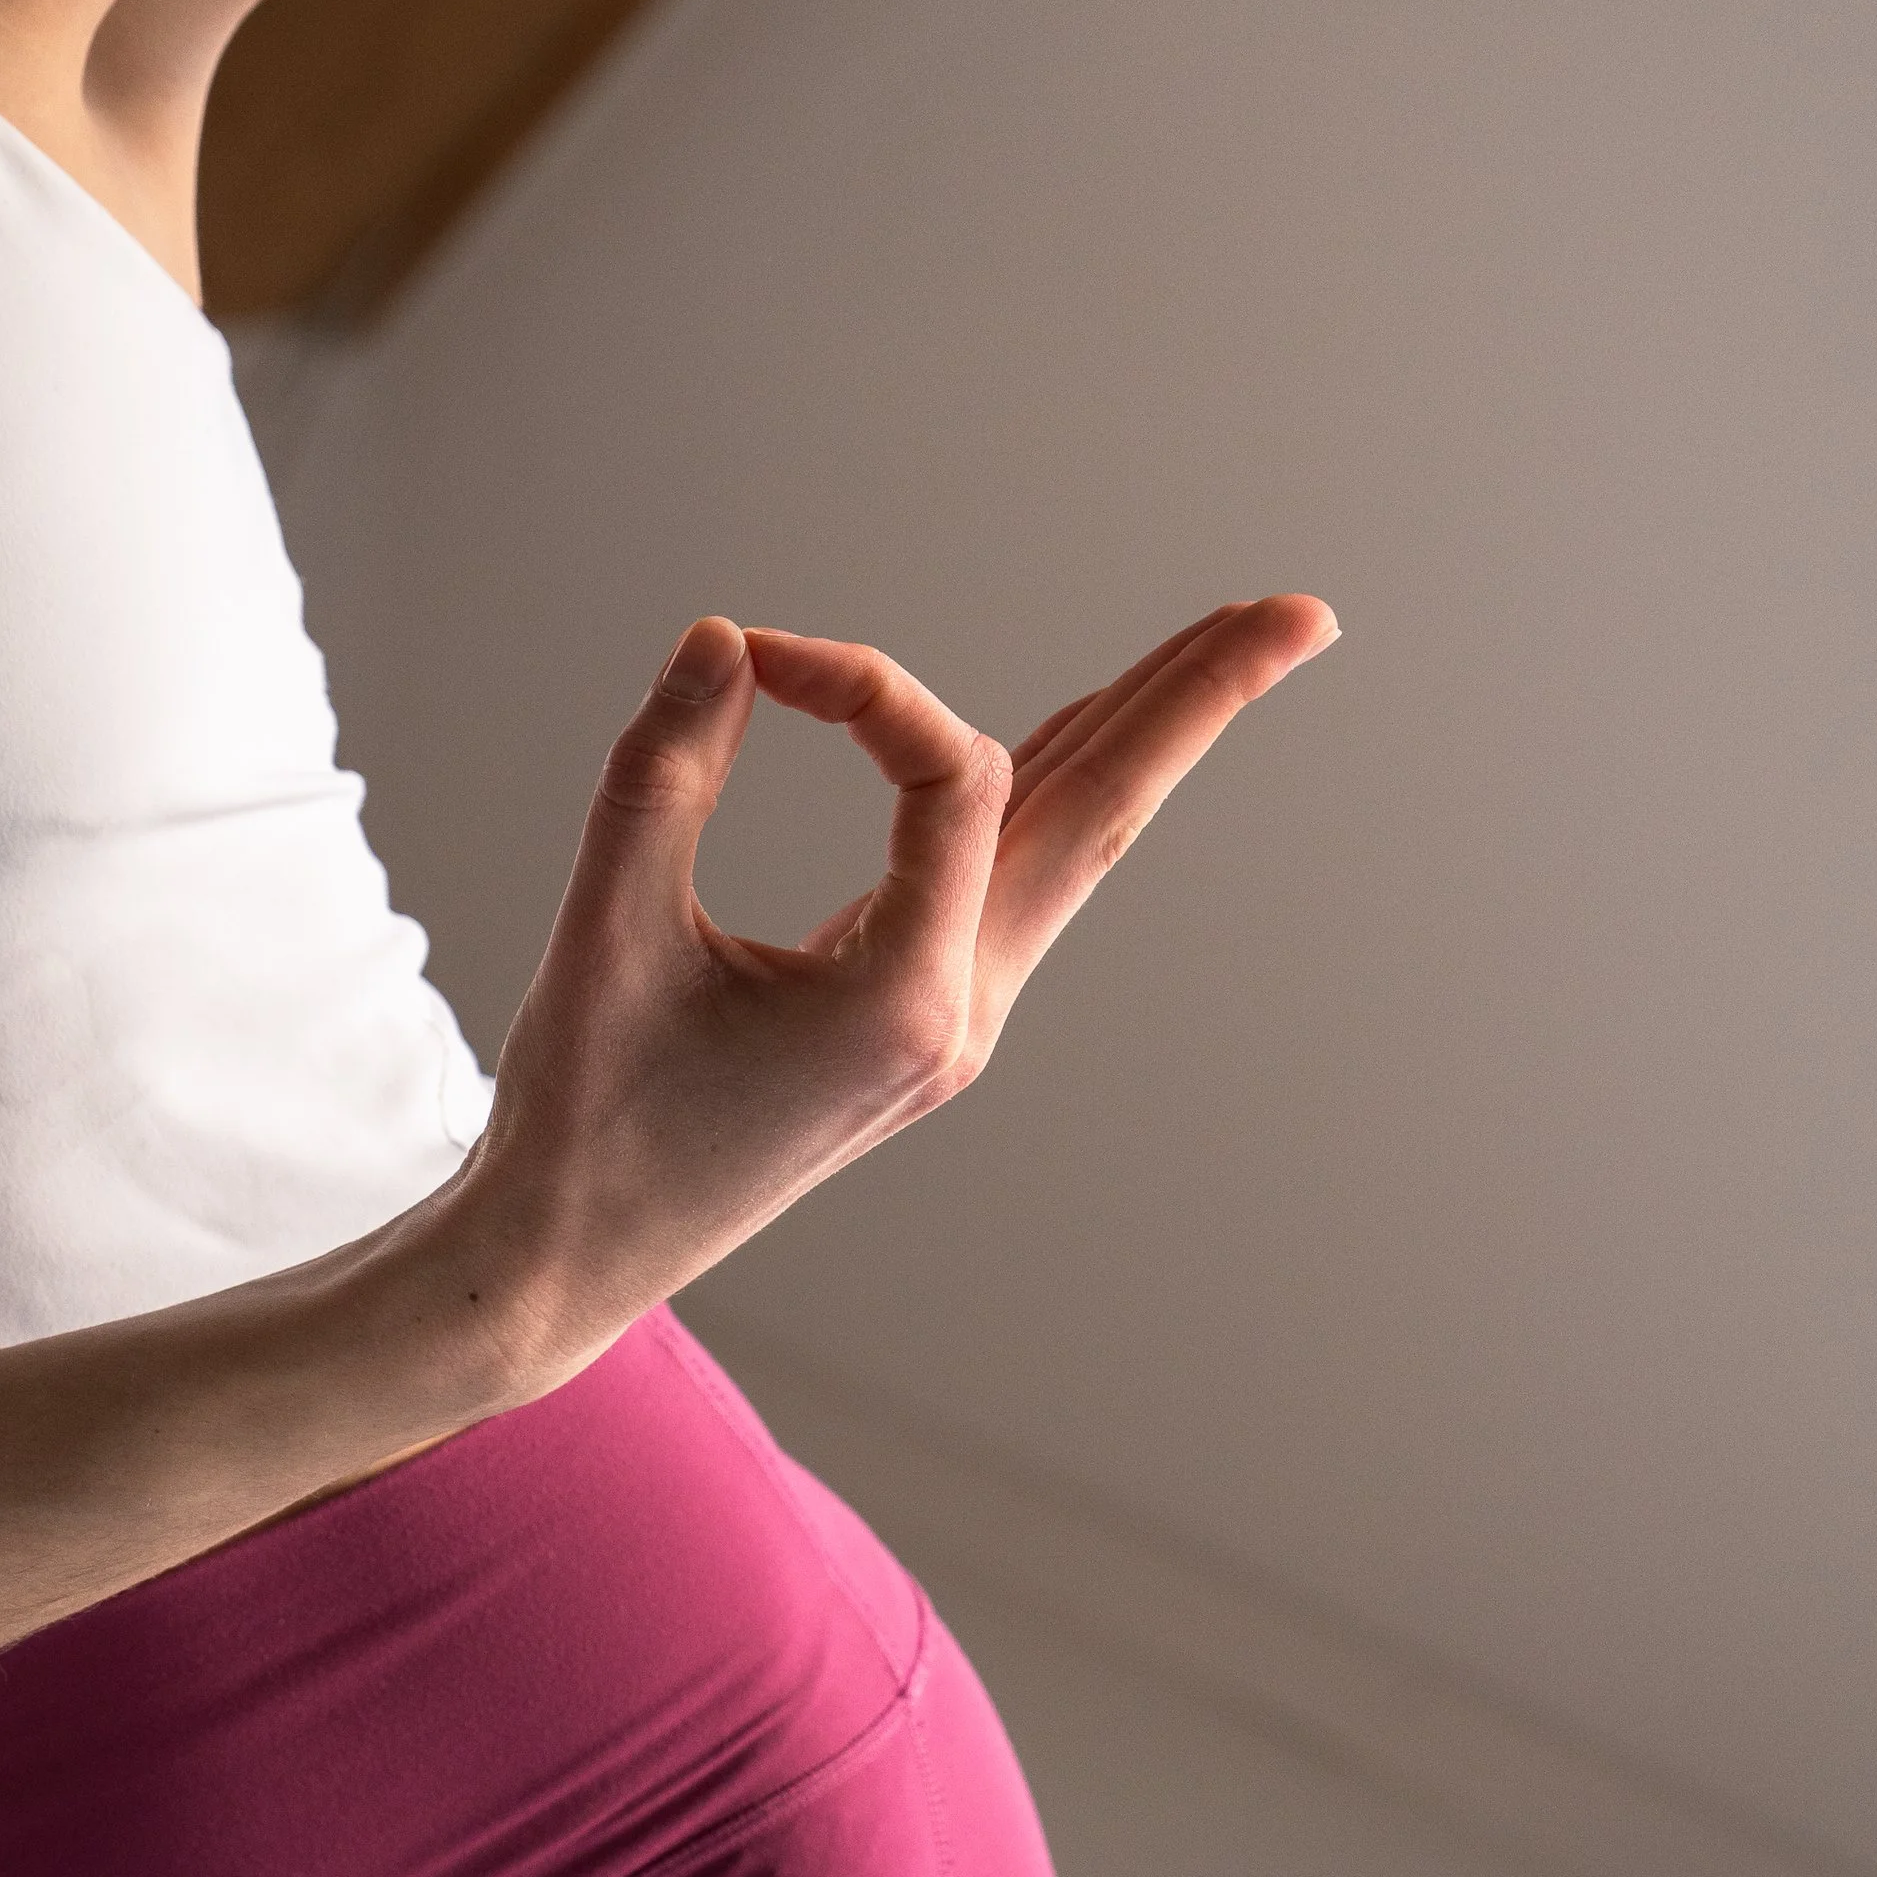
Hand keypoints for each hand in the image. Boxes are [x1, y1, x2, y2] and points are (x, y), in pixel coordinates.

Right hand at [468, 594, 1337, 1384]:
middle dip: (1200, 707)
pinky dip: (1055, 790)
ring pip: (1075, 851)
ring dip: (1144, 739)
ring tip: (1232, 645)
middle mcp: (960, 1016)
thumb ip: (660, 776)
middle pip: (1105, 821)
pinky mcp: (919, 1024)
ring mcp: (952, 1025)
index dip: (867, 685)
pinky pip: (1016, 882)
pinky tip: (1083, 731)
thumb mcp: (605, 932)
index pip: (948, 780)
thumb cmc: (582, 1112)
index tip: (758, 658)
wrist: (571, 1264)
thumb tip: (722, 638)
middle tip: (1305, 612)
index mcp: (902, 1006)